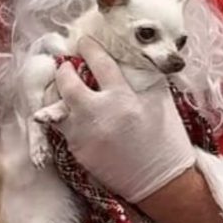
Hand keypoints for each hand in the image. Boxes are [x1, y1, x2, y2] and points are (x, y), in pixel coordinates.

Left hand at [52, 36, 195, 202]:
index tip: (84, 40)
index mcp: (122, 98)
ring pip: (57, 106)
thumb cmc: (166, 139)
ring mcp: (84, 133)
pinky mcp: (77, 150)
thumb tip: (126, 59)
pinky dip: (67, 118)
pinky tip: (75, 115)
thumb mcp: (159, 102)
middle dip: (63, 70)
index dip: (89, 48)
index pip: (100, 63)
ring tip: (66, 90)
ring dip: (59, 95)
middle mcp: (98, 113)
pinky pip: (64, 127)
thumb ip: (141, 78)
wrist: (162, 182)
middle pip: (67, 82)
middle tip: (66, 66)